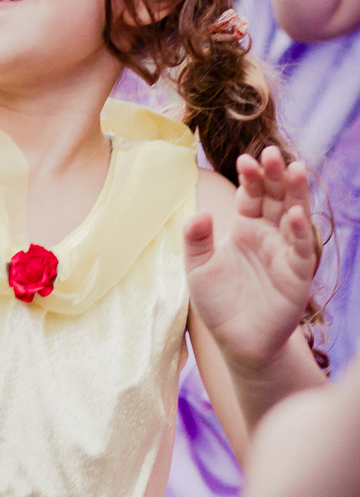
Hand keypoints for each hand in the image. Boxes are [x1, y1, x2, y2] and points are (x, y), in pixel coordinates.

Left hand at [184, 148, 315, 370]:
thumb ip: (195, 241)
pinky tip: (295, 215)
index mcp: (245, 226)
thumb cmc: (217, 303)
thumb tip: (198, 214)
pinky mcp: (297, 276)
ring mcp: (285, 252)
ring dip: (296, 194)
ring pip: (295, 215)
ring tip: (294, 170)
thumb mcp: (197, 268)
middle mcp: (269, 234)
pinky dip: (299, 232)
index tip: (244, 159)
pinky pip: (301, 250)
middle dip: (275, 175)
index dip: (250, 177)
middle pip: (277, 197)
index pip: (251, 194)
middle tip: (272, 153)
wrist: (236, 343)